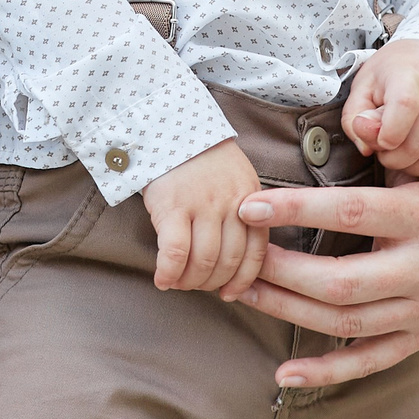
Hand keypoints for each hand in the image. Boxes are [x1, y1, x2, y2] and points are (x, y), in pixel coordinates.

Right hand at [142, 139, 266, 298]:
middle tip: (198, 286)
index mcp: (251, 200)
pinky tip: (163, 280)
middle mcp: (232, 204)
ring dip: (190, 282)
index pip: (256, 252)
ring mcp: (203, 205)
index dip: (243, 280)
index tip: (230, 293)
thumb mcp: (236, 180)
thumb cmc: (202, 158)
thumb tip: (237, 261)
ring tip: (179, 282)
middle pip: (228, 262)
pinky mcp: (173, 206)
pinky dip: (169, 273)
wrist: (168, 125)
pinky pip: (175, 253)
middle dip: (213, 283)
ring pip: (203, 262)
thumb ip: (243, 213)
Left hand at [232, 157, 418, 388]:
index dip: (296, 210)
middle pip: (342, 281)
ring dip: (288, 311)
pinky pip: (369, 362)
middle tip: (240, 257)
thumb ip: (381, 149)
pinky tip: (284, 374)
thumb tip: (356, 121)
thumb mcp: (416, 162)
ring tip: (244, 291)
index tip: (248, 207)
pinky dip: (326, 372)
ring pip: (347, 321)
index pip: (349, 212)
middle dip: (281, 271)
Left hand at [342, 38, 418, 179]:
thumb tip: (367, 145)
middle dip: (392, 158)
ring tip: (402, 151)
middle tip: (385, 148)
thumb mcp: (365, 85)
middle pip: (416, 144)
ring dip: (411, 167)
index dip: (387, 134)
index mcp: (411, 74)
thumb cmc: (396, 73)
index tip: (380, 141)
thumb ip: (355, 116)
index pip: (404, 107)